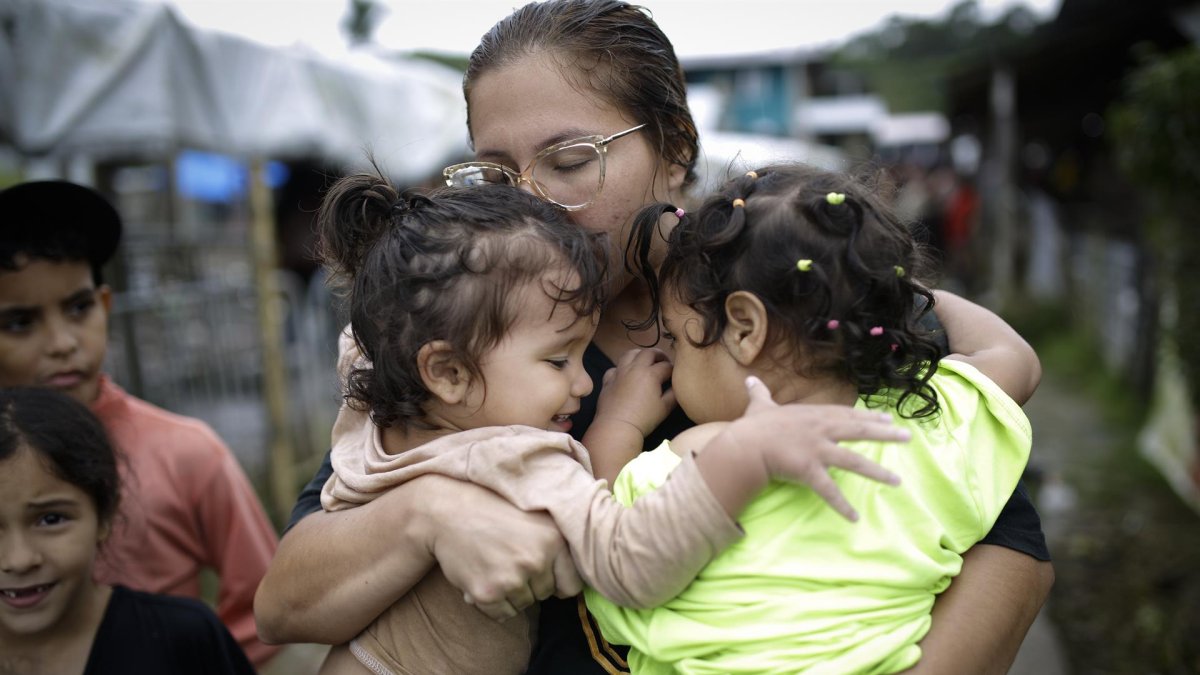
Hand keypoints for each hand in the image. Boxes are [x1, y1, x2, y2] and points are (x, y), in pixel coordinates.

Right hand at [429, 481, 582, 620]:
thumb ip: (560, 543)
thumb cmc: (495, 512)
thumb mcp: (536, 516)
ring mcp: (512, 578)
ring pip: (524, 604)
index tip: (542, 572)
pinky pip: (502, 614)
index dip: (557, 581)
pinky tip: (483, 577)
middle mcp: (537, 559)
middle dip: (530, 584)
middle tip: (509, 559)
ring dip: (511, 593)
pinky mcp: (488, 593)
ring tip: (495, 565)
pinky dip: (493, 603)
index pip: (572, 584)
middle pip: (545, 594)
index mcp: (554, 538)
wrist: (449, 512)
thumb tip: (583, 579)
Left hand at [593, 347, 675, 435]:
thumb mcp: (665, 408)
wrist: (617, 428)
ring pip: (629, 354)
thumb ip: (674, 394)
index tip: (676, 375)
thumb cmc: (644, 419)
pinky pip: (614, 368)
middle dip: (659, 355)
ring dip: (639, 354)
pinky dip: (621, 368)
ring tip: (645, 361)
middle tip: (664, 361)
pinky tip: (625, 375)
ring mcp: (619, 373)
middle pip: (648, 352)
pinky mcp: (608, 380)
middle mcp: (634, 368)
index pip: (666, 366)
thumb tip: (677, 386)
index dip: (674, 369)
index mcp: (650, 374)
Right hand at [730, 376, 905, 520]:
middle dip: (886, 434)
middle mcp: (822, 431)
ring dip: (877, 472)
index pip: (847, 414)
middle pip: (860, 431)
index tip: (888, 417)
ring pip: (854, 462)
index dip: (869, 416)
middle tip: (907, 437)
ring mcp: (818, 451)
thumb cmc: (754, 425)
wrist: (745, 444)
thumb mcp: (760, 405)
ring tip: (897, 482)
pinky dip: (841, 505)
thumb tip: (750, 379)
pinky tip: (854, 518)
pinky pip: (829, 491)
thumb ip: (760, 392)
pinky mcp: (810, 471)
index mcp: (814, 415)